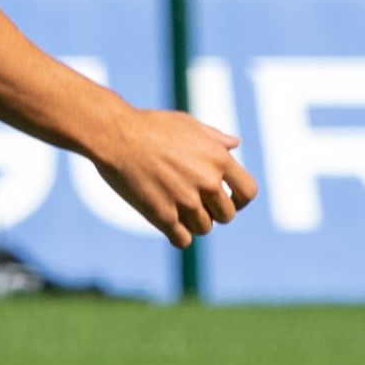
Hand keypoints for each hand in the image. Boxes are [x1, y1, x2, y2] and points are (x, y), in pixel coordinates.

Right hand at [86, 105, 256, 246]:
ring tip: (177, 209)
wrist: (116, 135)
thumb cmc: (151, 125)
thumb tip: (234, 144)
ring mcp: (186, 201)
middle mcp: (208, 182)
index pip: (248, 192)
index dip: (240, 200)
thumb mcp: (188, 124)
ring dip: (193, 223)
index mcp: (219, 159)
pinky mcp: (163, 215)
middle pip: (227, 215)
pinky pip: (183, 240)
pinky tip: (168, 224)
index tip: (227, 199)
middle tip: (196, 204)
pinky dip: (178, 235)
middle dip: (214, 212)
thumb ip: (214, 138)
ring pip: (204, 229)